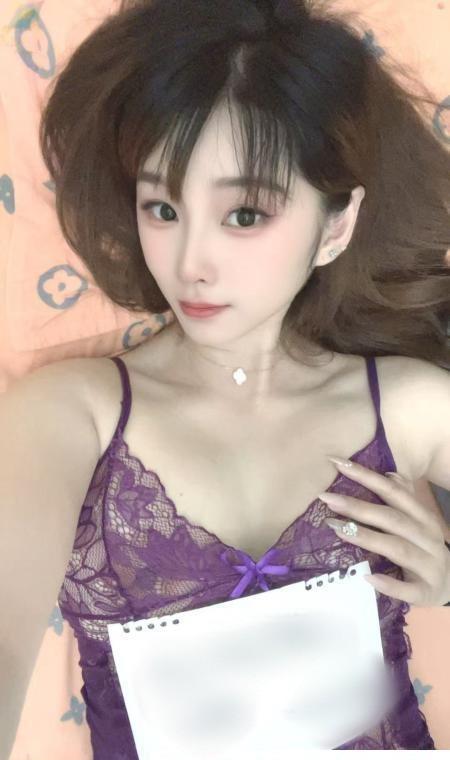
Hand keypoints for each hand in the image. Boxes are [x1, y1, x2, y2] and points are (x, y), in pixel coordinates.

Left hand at [317, 456, 449, 606]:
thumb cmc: (427, 550)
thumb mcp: (420, 523)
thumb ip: (405, 499)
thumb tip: (389, 474)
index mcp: (423, 518)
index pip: (394, 492)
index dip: (366, 476)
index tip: (338, 464)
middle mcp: (428, 538)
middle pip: (392, 518)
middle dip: (358, 507)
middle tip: (327, 499)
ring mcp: (429, 565)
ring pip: (398, 548)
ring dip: (367, 538)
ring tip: (337, 530)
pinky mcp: (426, 592)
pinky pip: (408, 589)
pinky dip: (389, 584)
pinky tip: (368, 577)